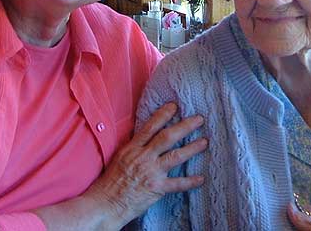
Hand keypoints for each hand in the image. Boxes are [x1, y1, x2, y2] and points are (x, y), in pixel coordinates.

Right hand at [85, 102, 206, 226]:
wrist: (105, 204)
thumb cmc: (111, 180)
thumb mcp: (121, 156)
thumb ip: (135, 145)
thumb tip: (148, 133)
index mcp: (133, 148)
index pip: (150, 127)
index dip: (163, 115)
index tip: (175, 106)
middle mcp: (143, 157)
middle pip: (167, 137)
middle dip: (185, 126)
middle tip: (199, 119)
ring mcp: (151, 172)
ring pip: (176, 156)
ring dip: (192, 148)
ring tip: (204, 142)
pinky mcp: (156, 188)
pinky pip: (177, 184)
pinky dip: (190, 181)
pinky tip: (201, 178)